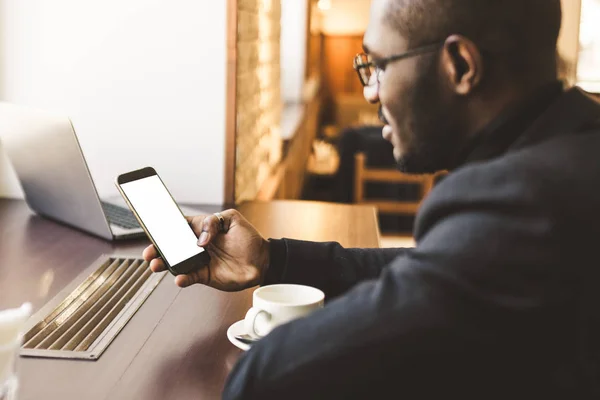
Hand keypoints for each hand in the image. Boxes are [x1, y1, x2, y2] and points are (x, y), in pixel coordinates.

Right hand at [142, 210, 269, 290]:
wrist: (262, 259)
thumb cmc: (247, 238)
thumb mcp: (232, 219)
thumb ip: (213, 222)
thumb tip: (200, 240)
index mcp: (200, 230)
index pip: (178, 227)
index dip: (164, 228)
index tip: (153, 230)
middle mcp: (196, 246)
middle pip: (171, 247)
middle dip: (157, 250)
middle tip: (149, 252)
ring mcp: (199, 261)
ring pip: (176, 263)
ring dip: (164, 264)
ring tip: (156, 265)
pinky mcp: (205, 276)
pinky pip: (189, 277)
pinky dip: (182, 278)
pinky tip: (179, 278)